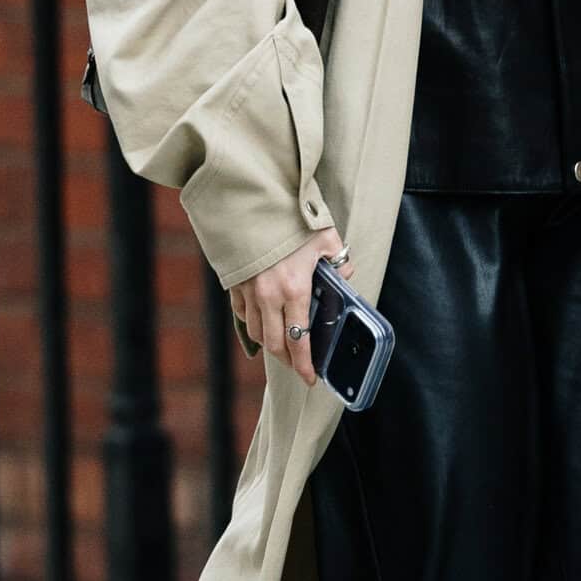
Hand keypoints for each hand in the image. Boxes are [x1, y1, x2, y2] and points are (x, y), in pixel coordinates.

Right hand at [228, 226, 353, 386]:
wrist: (251, 202)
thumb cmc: (291, 219)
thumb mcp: (326, 237)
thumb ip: (339, 260)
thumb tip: (347, 274)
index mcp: (294, 289)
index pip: (299, 340)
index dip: (304, 364)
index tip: (310, 378)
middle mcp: (268, 296)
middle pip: (274, 344)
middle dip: (287, 360)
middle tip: (298, 365)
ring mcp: (248, 291)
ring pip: (255, 331)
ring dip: (269, 343)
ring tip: (282, 345)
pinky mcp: (234, 283)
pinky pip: (241, 312)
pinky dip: (251, 322)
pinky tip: (262, 322)